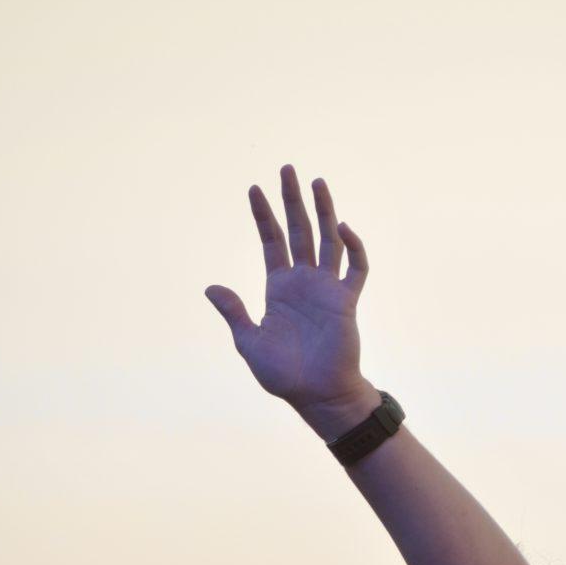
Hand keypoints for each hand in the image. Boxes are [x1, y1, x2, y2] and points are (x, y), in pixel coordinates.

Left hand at [206, 165, 374, 432]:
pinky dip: (352, 247)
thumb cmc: (284, 375)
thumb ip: (234, 312)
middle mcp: (303, 282)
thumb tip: (211, 287)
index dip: (263, 215)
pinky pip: (354, 269)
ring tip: (317, 182)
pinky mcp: (346, 302)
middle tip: (288, 169)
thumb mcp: (249, 343)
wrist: (317, 395)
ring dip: (324, 212)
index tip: (254, 189)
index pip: (271, 241)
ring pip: (327, 241)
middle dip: (293, 200)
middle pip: (298, 231)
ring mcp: (327, 290)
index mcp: (279, 288)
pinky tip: (343, 227)